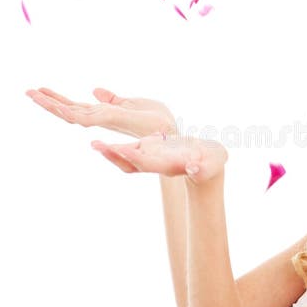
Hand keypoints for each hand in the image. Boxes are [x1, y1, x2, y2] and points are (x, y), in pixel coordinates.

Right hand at [25, 86, 177, 139]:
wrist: (173, 133)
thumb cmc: (158, 122)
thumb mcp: (133, 103)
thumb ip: (113, 99)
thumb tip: (95, 90)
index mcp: (105, 113)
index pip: (76, 106)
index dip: (58, 99)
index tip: (40, 90)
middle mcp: (102, 119)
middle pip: (70, 110)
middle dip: (49, 102)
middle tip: (27, 91)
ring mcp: (105, 121)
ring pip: (73, 114)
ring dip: (54, 105)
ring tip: (34, 95)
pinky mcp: (112, 122)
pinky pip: (88, 118)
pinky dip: (72, 112)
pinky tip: (60, 107)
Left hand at [90, 133, 227, 183]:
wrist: (209, 166)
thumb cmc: (212, 165)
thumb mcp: (210, 165)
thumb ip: (202, 167)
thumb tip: (194, 168)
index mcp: (170, 165)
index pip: (149, 163)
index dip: (135, 156)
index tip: (121, 148)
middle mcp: (156, 165)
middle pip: (131, 163)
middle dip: (114, 155)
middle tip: (96, 145)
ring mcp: (152, 160)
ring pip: (127, 159)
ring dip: (111, 152)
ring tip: (95, 143)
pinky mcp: (151, 153)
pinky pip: (130, 151)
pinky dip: (117, 147)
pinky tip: (107, 139)